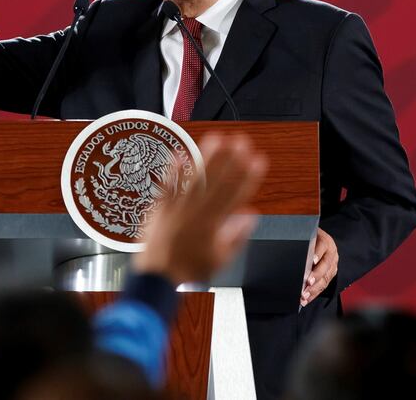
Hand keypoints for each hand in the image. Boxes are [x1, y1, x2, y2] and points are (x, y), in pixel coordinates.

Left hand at [132, 134, 267, 284]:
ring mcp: (176, 209)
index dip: (248, 177)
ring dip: (206, 158)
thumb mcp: (220, 259)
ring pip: (194, 179)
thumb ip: (237, 236)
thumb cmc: (188, 269)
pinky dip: (173, 170)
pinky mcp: (159, 207)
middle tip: (242, 142)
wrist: (157, 277)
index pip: (235, 195)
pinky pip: (166, 185)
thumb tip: (251, 216)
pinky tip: (180, 153)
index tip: (258, 161)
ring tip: (217, 139)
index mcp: (213, 225)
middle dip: (231, 160)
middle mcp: (195, 213)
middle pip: (217, 182)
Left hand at [301, 228, 337, 305]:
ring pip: (325, 279)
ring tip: (304, 295)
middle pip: (325, 265)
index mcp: (326, 241)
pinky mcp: (330, 275)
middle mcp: (331, 254)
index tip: (312, 260)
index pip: (322, 246)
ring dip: (314, 289)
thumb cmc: (310, 239)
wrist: (322, 241)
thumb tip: (289, 247)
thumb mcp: (307, 236)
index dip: (317, 254)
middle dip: (316, 275)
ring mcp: (332, 265)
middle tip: (307, 282)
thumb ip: (302, 241)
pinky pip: (323, 286)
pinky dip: (314, 294)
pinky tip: (306, 299)